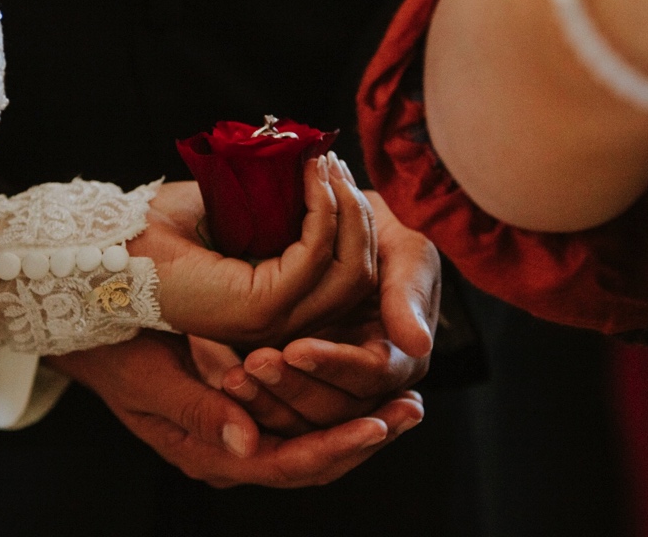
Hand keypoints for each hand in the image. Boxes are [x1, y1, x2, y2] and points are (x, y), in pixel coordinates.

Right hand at [45, 331, 423, 487]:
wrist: (93, 335)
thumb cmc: (115, 355)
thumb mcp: (149, 381)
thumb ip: (198, 414)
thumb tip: (250, 446)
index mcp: (208, 454)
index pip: (285, 464)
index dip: (336, 446)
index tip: (379, 424)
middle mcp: (230, 451)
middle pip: (310, 460)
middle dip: (363, 438)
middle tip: (410, 410)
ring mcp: (239, 432)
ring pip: (311, 439)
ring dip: (358, 420)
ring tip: (403, 398)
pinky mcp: (245, 408)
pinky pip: (298, 415)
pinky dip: (332, 399)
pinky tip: (363, 381)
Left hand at [128, 154, 377, 346]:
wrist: (112, 244)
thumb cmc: (165, 228)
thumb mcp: (237, 214)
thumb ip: (280, 210)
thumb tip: (322, 174)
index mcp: (280, 306)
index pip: (349, 277)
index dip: (355, 224)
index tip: (336, 172)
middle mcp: (283, 324)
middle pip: (359, 277)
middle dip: (360, 216)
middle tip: (336, 165)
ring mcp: (273, 321)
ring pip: (349, 272)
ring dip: (347, 210)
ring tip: (326, 166)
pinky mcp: (259, 309)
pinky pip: (314, 257)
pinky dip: (322, 213)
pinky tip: (311, 178)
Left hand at [213, 189, 439, 434]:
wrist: (342, 227)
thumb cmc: (383, 235)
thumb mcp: (405, 252)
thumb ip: (409, 294)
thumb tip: (418, 345)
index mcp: (401, 359)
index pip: (370, 378)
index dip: (334, 365)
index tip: (295, 349)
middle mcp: (365, 383)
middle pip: (333, 410)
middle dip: (294, 388)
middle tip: (254, 364)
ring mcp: (328, 386)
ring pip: (302, 419)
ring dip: (269, 401)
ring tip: (236, 377)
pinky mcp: (297, 381)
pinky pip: (278, 408)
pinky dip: (256, 399)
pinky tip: (229, 379)